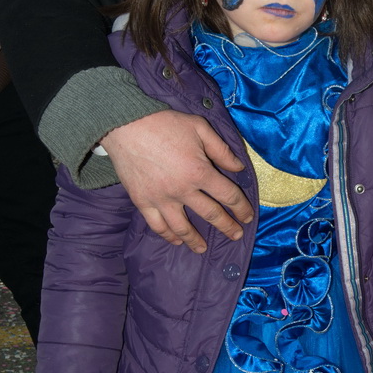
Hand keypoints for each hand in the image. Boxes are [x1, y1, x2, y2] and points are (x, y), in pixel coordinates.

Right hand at [103, 111, 253, 253]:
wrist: (124, 124)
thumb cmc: (164, 123)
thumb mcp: (199, 128)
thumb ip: (221, 149)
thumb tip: (238, 168)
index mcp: (199, 171)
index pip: (228, 195)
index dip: (241, 208)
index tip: (247, 217)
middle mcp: (182, 190)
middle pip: (211, 214)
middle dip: (227, 227)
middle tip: (236, 235)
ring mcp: (161, 199)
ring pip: (182, 227)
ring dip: (195, 240)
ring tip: (203, 249)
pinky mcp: (142, 201)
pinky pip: (157, 225)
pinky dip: (168, 235)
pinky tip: (175, 240)